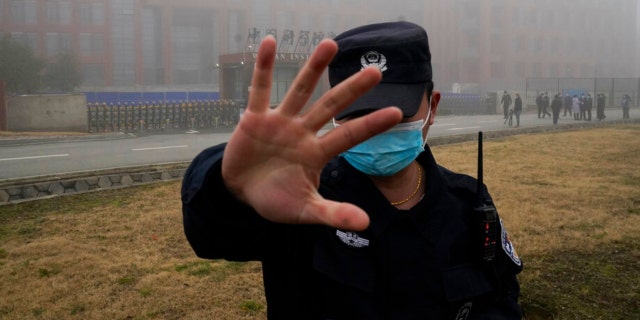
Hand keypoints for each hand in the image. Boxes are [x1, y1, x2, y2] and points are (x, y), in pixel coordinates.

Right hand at [221, 35, 402, 230]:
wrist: (240, 194)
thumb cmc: (275, 200)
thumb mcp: (305, 211)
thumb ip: (333, 214)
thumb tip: (366, 224)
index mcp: (317, 153)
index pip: (349, 136)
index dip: (370, 124)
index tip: (396, 112)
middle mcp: (303, 132)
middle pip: (331, 106)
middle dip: (352, 90)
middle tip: (376, 72)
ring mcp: (280, 122)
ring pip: (299, 91)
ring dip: (314, 69)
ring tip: (330, 44)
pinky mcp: (255, 118)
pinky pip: (259, 89)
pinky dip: (262, 67)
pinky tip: (268, 42)